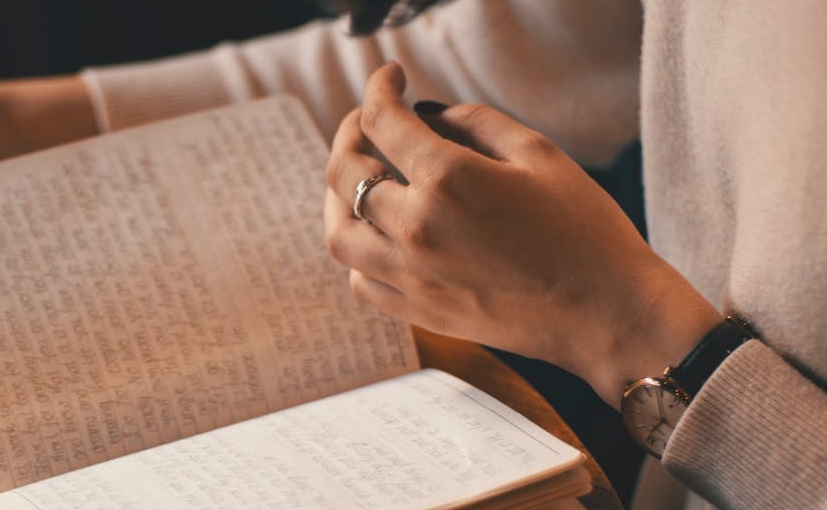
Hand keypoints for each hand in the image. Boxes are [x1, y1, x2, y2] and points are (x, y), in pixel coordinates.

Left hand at [324, 63, 721, 405]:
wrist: (606, 313)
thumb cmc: (584, 229)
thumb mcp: (537, 153)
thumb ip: (472, 122)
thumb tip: (426, 115)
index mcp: (447, 180)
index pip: (384, 120)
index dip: (380, 88)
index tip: (391, 78)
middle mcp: (415, 228)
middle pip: (345, 170)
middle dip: (351, 133)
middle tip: (368, 121)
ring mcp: (411, 276)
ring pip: (338, 232)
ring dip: (337, 196)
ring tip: (359, 178)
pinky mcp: (419, 312)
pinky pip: (359, 282)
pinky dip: (357, 253)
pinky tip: (378, 237)